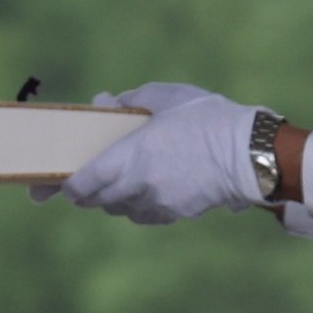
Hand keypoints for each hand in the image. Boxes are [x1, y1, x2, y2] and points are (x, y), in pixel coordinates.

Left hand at [63, 83, 266, 225]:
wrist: (248, 152)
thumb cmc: (206, 116)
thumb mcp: (165, 97)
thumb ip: (130, 101)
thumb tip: (104, 102)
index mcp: (130, 155)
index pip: (84, 183)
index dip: (68, 186)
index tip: (63, 182)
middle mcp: (139, 185)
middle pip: (98, 201)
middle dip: (88, 194)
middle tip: (85, 183)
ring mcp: (158, 202)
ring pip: (122, 210)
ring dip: (115, 199)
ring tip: (121, 182)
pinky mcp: (177, 212)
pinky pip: (147, 215)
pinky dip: (140, 206)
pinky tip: (148, 191)